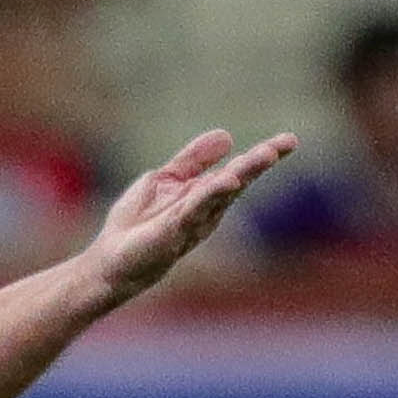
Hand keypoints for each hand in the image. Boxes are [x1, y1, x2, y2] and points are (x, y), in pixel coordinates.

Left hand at [86, 128, 297, 303]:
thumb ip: (192, 160)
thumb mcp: (164, 179)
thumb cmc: (134, 225)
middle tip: (287, 143)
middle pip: (237, 181)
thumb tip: (227, 135)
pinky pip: (195, 210)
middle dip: (259, 162)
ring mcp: (191, 222)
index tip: (290, 141)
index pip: (238, 171)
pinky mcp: (173, 232)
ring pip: (221, 194)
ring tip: (266, 155)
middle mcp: (205, 210)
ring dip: (243, 174)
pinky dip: (211, 195)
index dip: (262, 155)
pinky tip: (226, 180)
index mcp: (205, 196)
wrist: (107, 262)